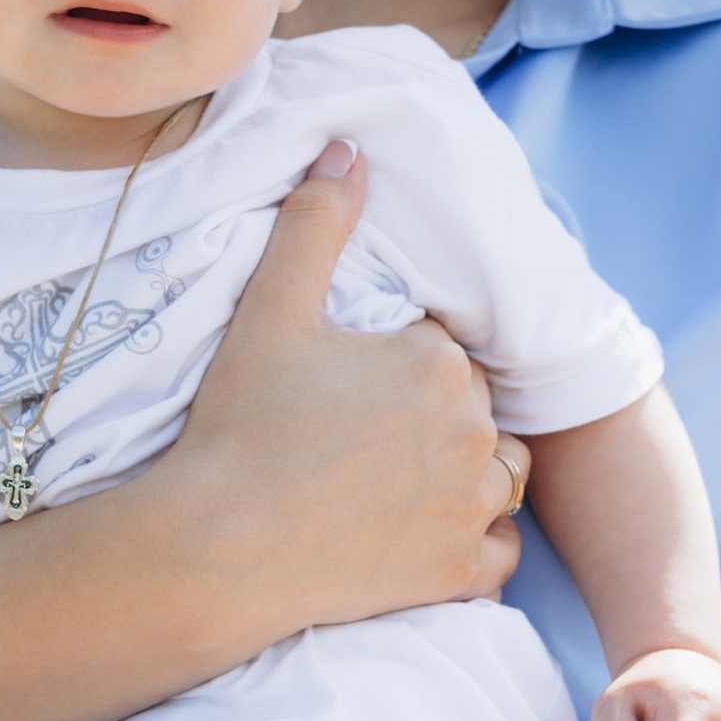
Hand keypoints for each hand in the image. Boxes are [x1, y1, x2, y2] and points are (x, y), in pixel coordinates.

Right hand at [166, 141, 527, 632]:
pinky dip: (474, 542)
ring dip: (469, 472)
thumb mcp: (271, 311)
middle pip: (475, 410)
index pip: (442, 350)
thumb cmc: (240, 426)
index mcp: (439, 363)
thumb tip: (346, 149)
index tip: (345, 390)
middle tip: (361, 439)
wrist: (218, 546)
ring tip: (401, 480)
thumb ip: (315, 225)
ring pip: (502, 474)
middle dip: (435, 417)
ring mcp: (472, 506)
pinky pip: (500, 550)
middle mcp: (475, 431)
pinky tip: (425, 533)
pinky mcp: (460, 571)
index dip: (396, 366)